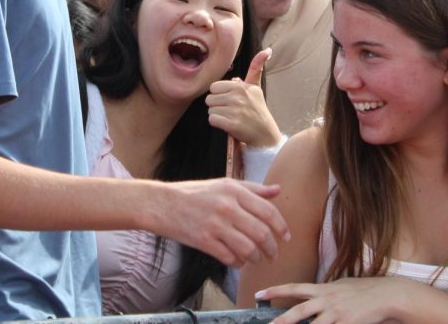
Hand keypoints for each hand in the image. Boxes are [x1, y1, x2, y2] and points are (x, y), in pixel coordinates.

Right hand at [151, 179, 289, 266]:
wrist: (161, 204)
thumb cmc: (193, 193)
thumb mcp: (223, 184)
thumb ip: (252, 189)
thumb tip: (277, 190)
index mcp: (234, 190)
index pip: (268, 211)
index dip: (282, 227)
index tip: (287, 237)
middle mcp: (227, 206)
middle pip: (262, 233)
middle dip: (272, 248)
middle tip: (273, 255)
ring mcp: (215, 225)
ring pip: (249, 249)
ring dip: (256, 258)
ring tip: (256, 259)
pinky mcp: (204, 241)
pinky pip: (231, 258)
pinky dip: (238, 263)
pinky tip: (238, 260)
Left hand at [207, 49, 282, 147]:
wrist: (265, 134)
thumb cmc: (257, 109)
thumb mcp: (256, 87)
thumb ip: (256, 68)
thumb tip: (267, 50)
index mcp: (241, 86)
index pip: (214, 87)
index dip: (219, 95)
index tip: (230, 100)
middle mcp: (238, 96)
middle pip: (209, 99)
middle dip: (217, 105)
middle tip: (230, 110)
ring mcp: (236, 110)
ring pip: (210, 110)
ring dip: (218, 115)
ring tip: (230, 117)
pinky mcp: (233, 124)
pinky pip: (212, 120)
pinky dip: (217, 123)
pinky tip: (227, 124)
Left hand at [258, 276, 411, 323]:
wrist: (386, 295)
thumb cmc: (363, 291)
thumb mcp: (340, 286)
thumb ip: (324, 293)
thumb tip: (312, 297)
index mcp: (323, 289)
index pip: (294, 288)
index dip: (276, 290)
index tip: (259, 293)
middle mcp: (326, 300)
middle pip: (298, 311)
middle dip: (281, 321)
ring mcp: (336, 314)